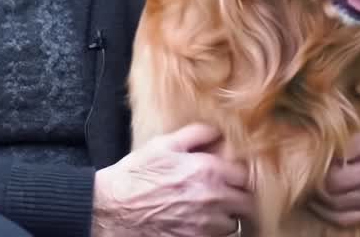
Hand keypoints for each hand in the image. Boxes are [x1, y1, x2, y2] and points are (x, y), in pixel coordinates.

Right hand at [92, 123, 253, 236]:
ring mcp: (204, 225)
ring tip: (212, 211)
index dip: (240, 175)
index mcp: (208, 171)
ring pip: (233, 225)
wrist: (113, 208)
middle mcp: (213, 199)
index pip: (245, 175)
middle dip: (240, 199)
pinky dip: (211, 233)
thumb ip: (196, 134)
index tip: (233, 175)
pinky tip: (198, 224)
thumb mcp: (164, 145)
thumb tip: (218, 131)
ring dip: (227, 218)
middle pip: (247, 204)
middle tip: (230, 195)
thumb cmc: (136, 175)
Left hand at [308, 86, 359, 227]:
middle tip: (294, 162)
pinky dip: (327, 210)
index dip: (314, 152)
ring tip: (300, 178)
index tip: (299, 142)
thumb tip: (344, 77)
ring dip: (314, 194)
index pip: (338, 155)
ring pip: (336, 204)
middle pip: (333, 183)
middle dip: (310, 175)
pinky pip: (348, 217)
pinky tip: (316, 197)